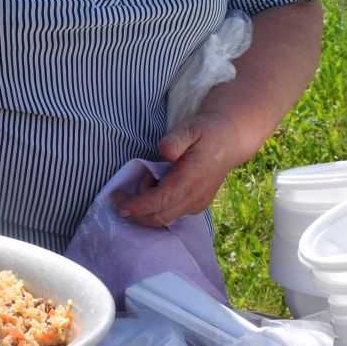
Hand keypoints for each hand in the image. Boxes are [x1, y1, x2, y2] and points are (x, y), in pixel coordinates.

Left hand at [116, 111, 251, 226]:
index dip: (139, 205)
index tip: (118, 202)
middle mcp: (196, 197)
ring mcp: (197, 205)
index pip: (162, 200)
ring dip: (146, 206)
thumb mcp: (190, 127)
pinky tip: (158, 185)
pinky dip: (155, 206)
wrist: (228, 142)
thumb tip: (165, 151)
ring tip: (150, 177)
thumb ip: (176, 138)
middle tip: (120, 193)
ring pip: (163, 218)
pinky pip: (170, 214)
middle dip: (135, 210)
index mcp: (192, 178)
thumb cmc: (205, 132)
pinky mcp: (195, 207)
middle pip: (159, 216)